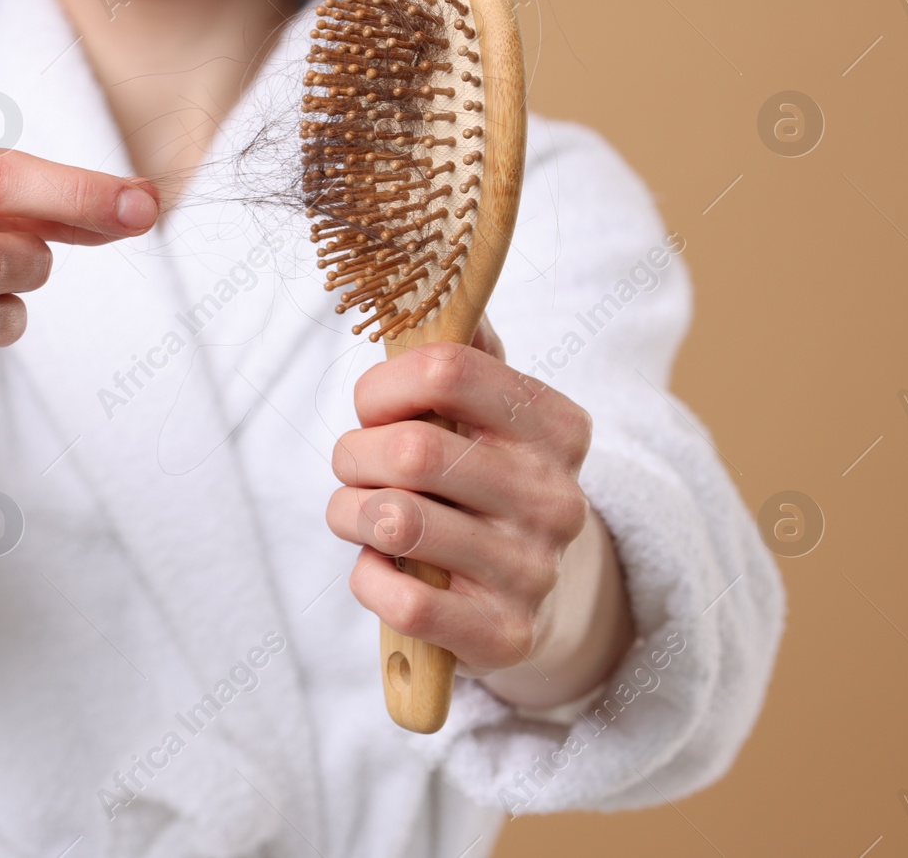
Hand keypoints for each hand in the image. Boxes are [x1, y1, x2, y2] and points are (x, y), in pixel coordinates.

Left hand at [325, 318, 633, 708]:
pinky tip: (379, 569)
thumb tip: (437, 274)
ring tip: (358, 513)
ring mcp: (534, 571)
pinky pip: (403, 599)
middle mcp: (556, 497)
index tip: (373, 403)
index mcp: (559, 426)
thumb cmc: (487, 483)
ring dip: (349, 513)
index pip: (447, 369)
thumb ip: (465, 351)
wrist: (540, 597)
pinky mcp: (504, 635)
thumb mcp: (492, 414)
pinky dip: (367, 579)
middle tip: (355, 463)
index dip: (383, 383)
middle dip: (354, 453)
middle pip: (410, 449)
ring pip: (396, 522)